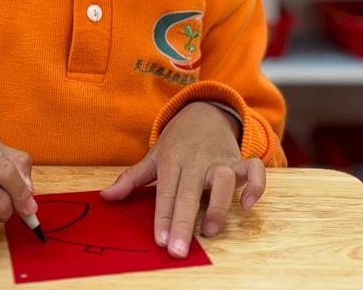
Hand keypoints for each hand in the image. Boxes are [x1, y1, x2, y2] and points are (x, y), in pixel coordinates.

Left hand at [100, 102, 265, 258]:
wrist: (204, 111)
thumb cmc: (177, 141)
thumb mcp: (153, 156)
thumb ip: (131, 178)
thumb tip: (106, 197)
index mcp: (172, 160)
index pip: (165, 191)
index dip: (162, 216)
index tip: (160, 239)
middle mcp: (196, 160)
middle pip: (190, 192)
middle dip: (183, 222)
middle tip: (178, 250)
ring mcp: (219, 160)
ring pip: (224, 179)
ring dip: (218, 205)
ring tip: (209, 231)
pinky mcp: (239, 159)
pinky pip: (254, 169)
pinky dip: (256, 185)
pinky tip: (247, 205)